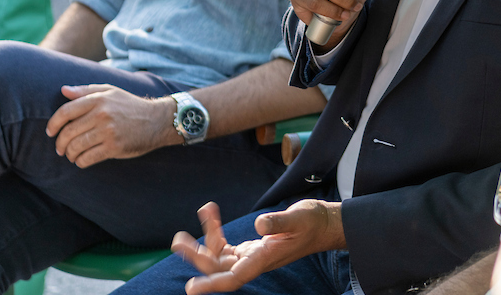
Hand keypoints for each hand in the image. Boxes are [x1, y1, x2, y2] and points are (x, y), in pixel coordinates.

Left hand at [45, 84, 177, 167]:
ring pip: (76, 147)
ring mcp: (108, 132)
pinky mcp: (114, 147)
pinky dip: (80, 162)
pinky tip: (81, 160)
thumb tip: (63, 90)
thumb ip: (86, 90)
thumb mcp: (110, 91)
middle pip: (68, 132)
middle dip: (60, 143)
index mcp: (98, 99)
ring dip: (69, 154)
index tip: (50, 132)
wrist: (157, 120)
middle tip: (59, 149)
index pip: (66, 111)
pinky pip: (88, 158)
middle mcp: (101, 114)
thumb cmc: (130, 105)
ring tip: (71, 155)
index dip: (53, 123)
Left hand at [174, 200, 344, 293]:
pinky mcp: (251, 248)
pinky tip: (211, 213)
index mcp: (264, 259)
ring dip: (203, 242)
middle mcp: (255, 262)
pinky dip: (215, 231)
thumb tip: (259, 224)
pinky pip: (226, 245)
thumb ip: (278, 222)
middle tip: (177, 240)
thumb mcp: (298, 218)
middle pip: (219, 267)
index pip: (233, 278)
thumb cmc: (313, 222)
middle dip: (197, 256)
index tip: (190, 288)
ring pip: (219, 257)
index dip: (212, 284)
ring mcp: (252, 256)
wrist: (323, 225)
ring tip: (191, 222)